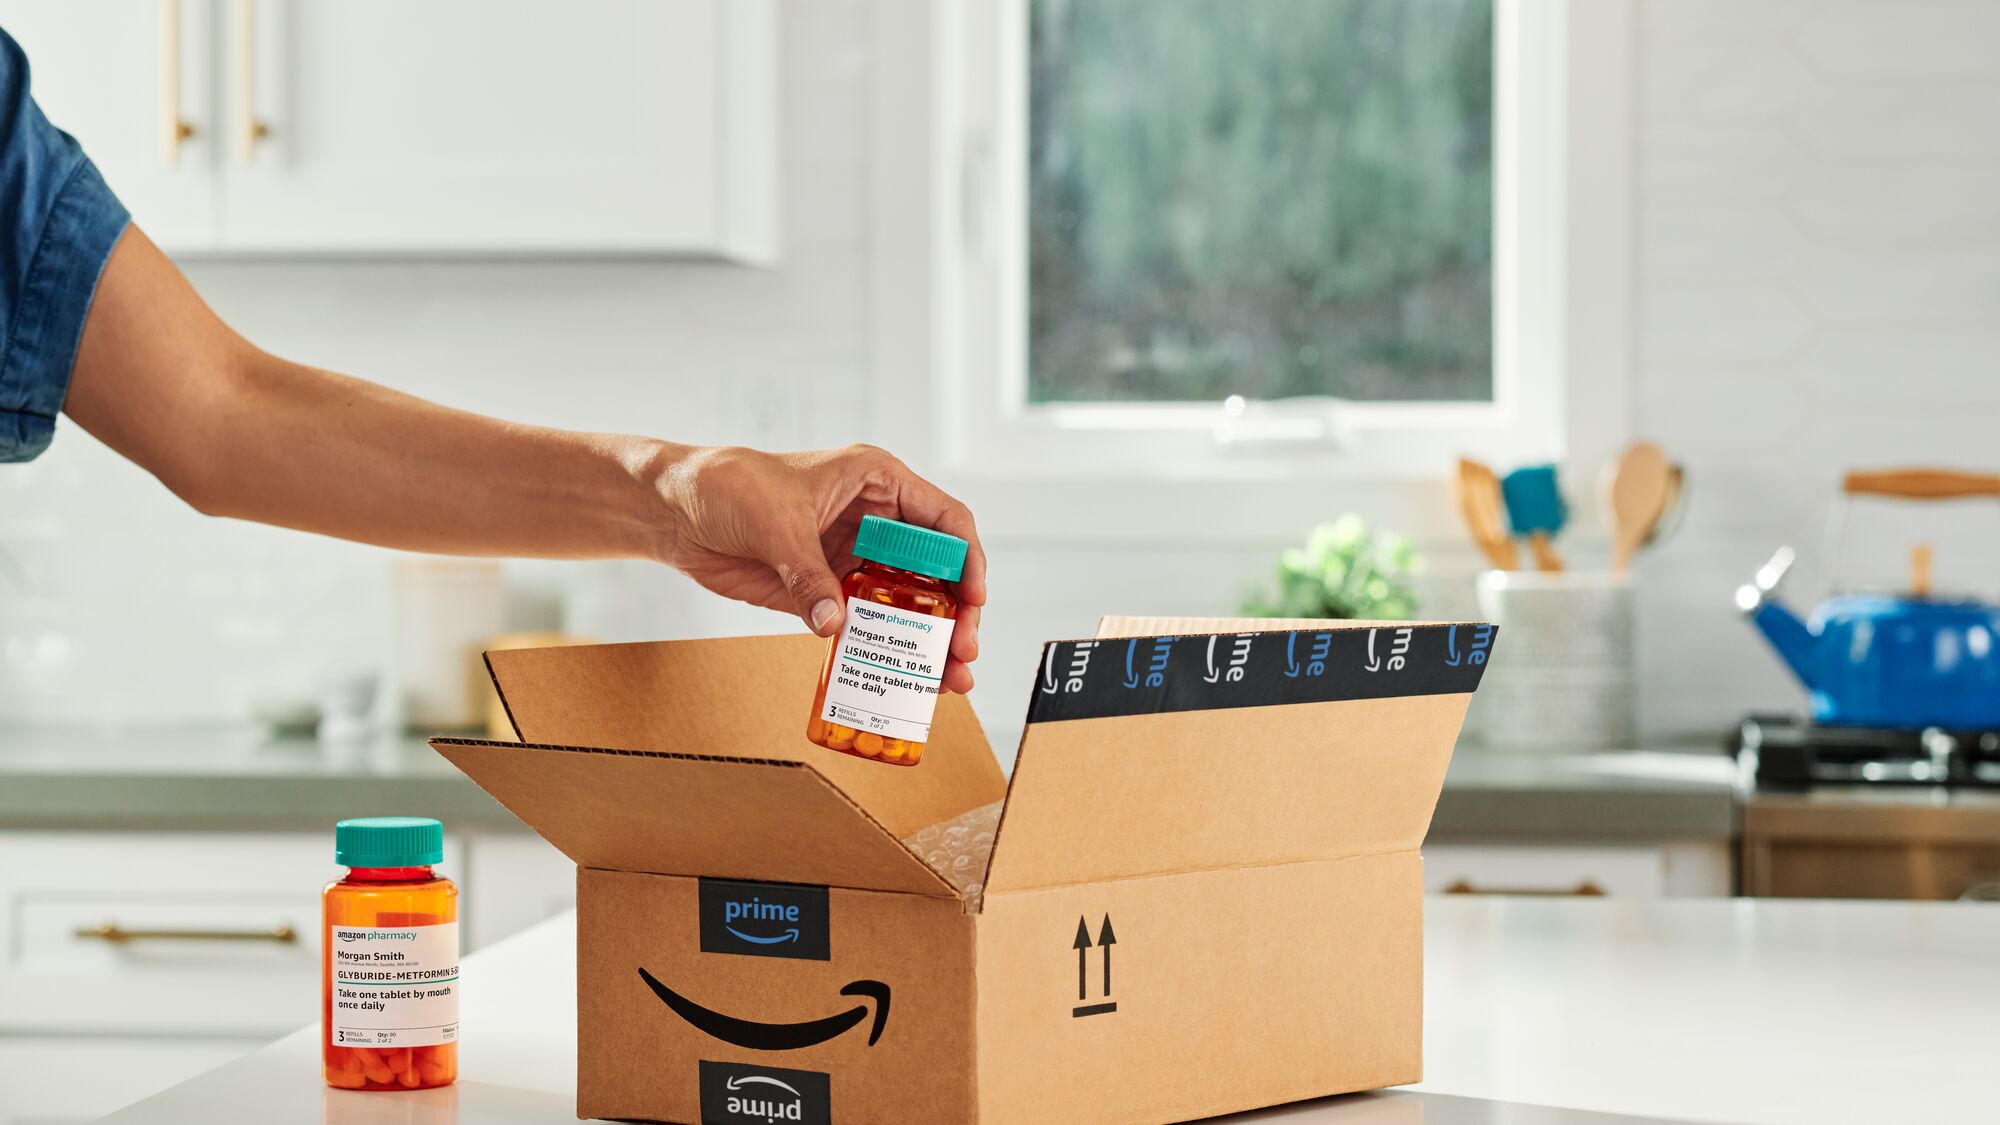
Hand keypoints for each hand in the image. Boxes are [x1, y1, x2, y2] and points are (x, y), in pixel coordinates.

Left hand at [655, 444, 985, 692]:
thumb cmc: (727, 486)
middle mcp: (876, 522)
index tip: (973, 599)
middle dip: (956, 614)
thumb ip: (808, 575)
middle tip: (961, 654)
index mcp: (877, 483)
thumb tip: (835, 624)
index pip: (944, 520)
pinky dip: (887, 652)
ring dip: (929, 642)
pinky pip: (869, 626)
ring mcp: (854, 560)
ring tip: (946, 681)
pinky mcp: (828, 592)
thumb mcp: (774, 523)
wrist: (674, 511)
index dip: (967, 559)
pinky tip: (903, 680)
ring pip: (909, 604)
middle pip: (936, 570)